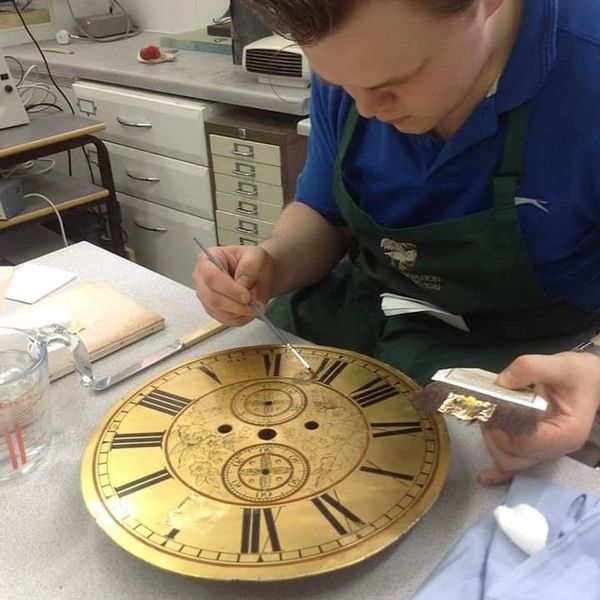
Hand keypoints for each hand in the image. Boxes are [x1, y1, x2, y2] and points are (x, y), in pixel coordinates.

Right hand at [193, 245, 275, 325]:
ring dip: (240, 312)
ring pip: (219, 311)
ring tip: (257, 306)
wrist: (257, 273)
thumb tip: (242, 283)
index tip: (247, 296)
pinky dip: (240, 318)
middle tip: (256, 305)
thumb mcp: (256, 256)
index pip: (211, 277)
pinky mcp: (213, 310)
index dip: (229, 289)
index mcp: (207, 259)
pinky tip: (250, 311)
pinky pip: (224, 319)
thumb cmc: (252, 261)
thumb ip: (249, 267)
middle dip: (237, 305)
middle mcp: (202, 279)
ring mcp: (205, 296)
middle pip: (213, 298)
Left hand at [478, 352, 599, 485]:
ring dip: (492, 443)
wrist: (588, 381)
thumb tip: (502, 382)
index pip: (526, 443)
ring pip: (510, 463)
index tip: (494, 407)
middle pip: (514, 458)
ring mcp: (545, 451)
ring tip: (489, 418)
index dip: (503, 429)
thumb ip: (530, 368)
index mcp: (566, 432)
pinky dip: (497, 474)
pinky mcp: (535, 449)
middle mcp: (556, 448)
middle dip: (494, 434)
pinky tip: (483, 477)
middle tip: (488, 410)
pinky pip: (515, 469)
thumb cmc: (577, 375)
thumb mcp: (559, 365)